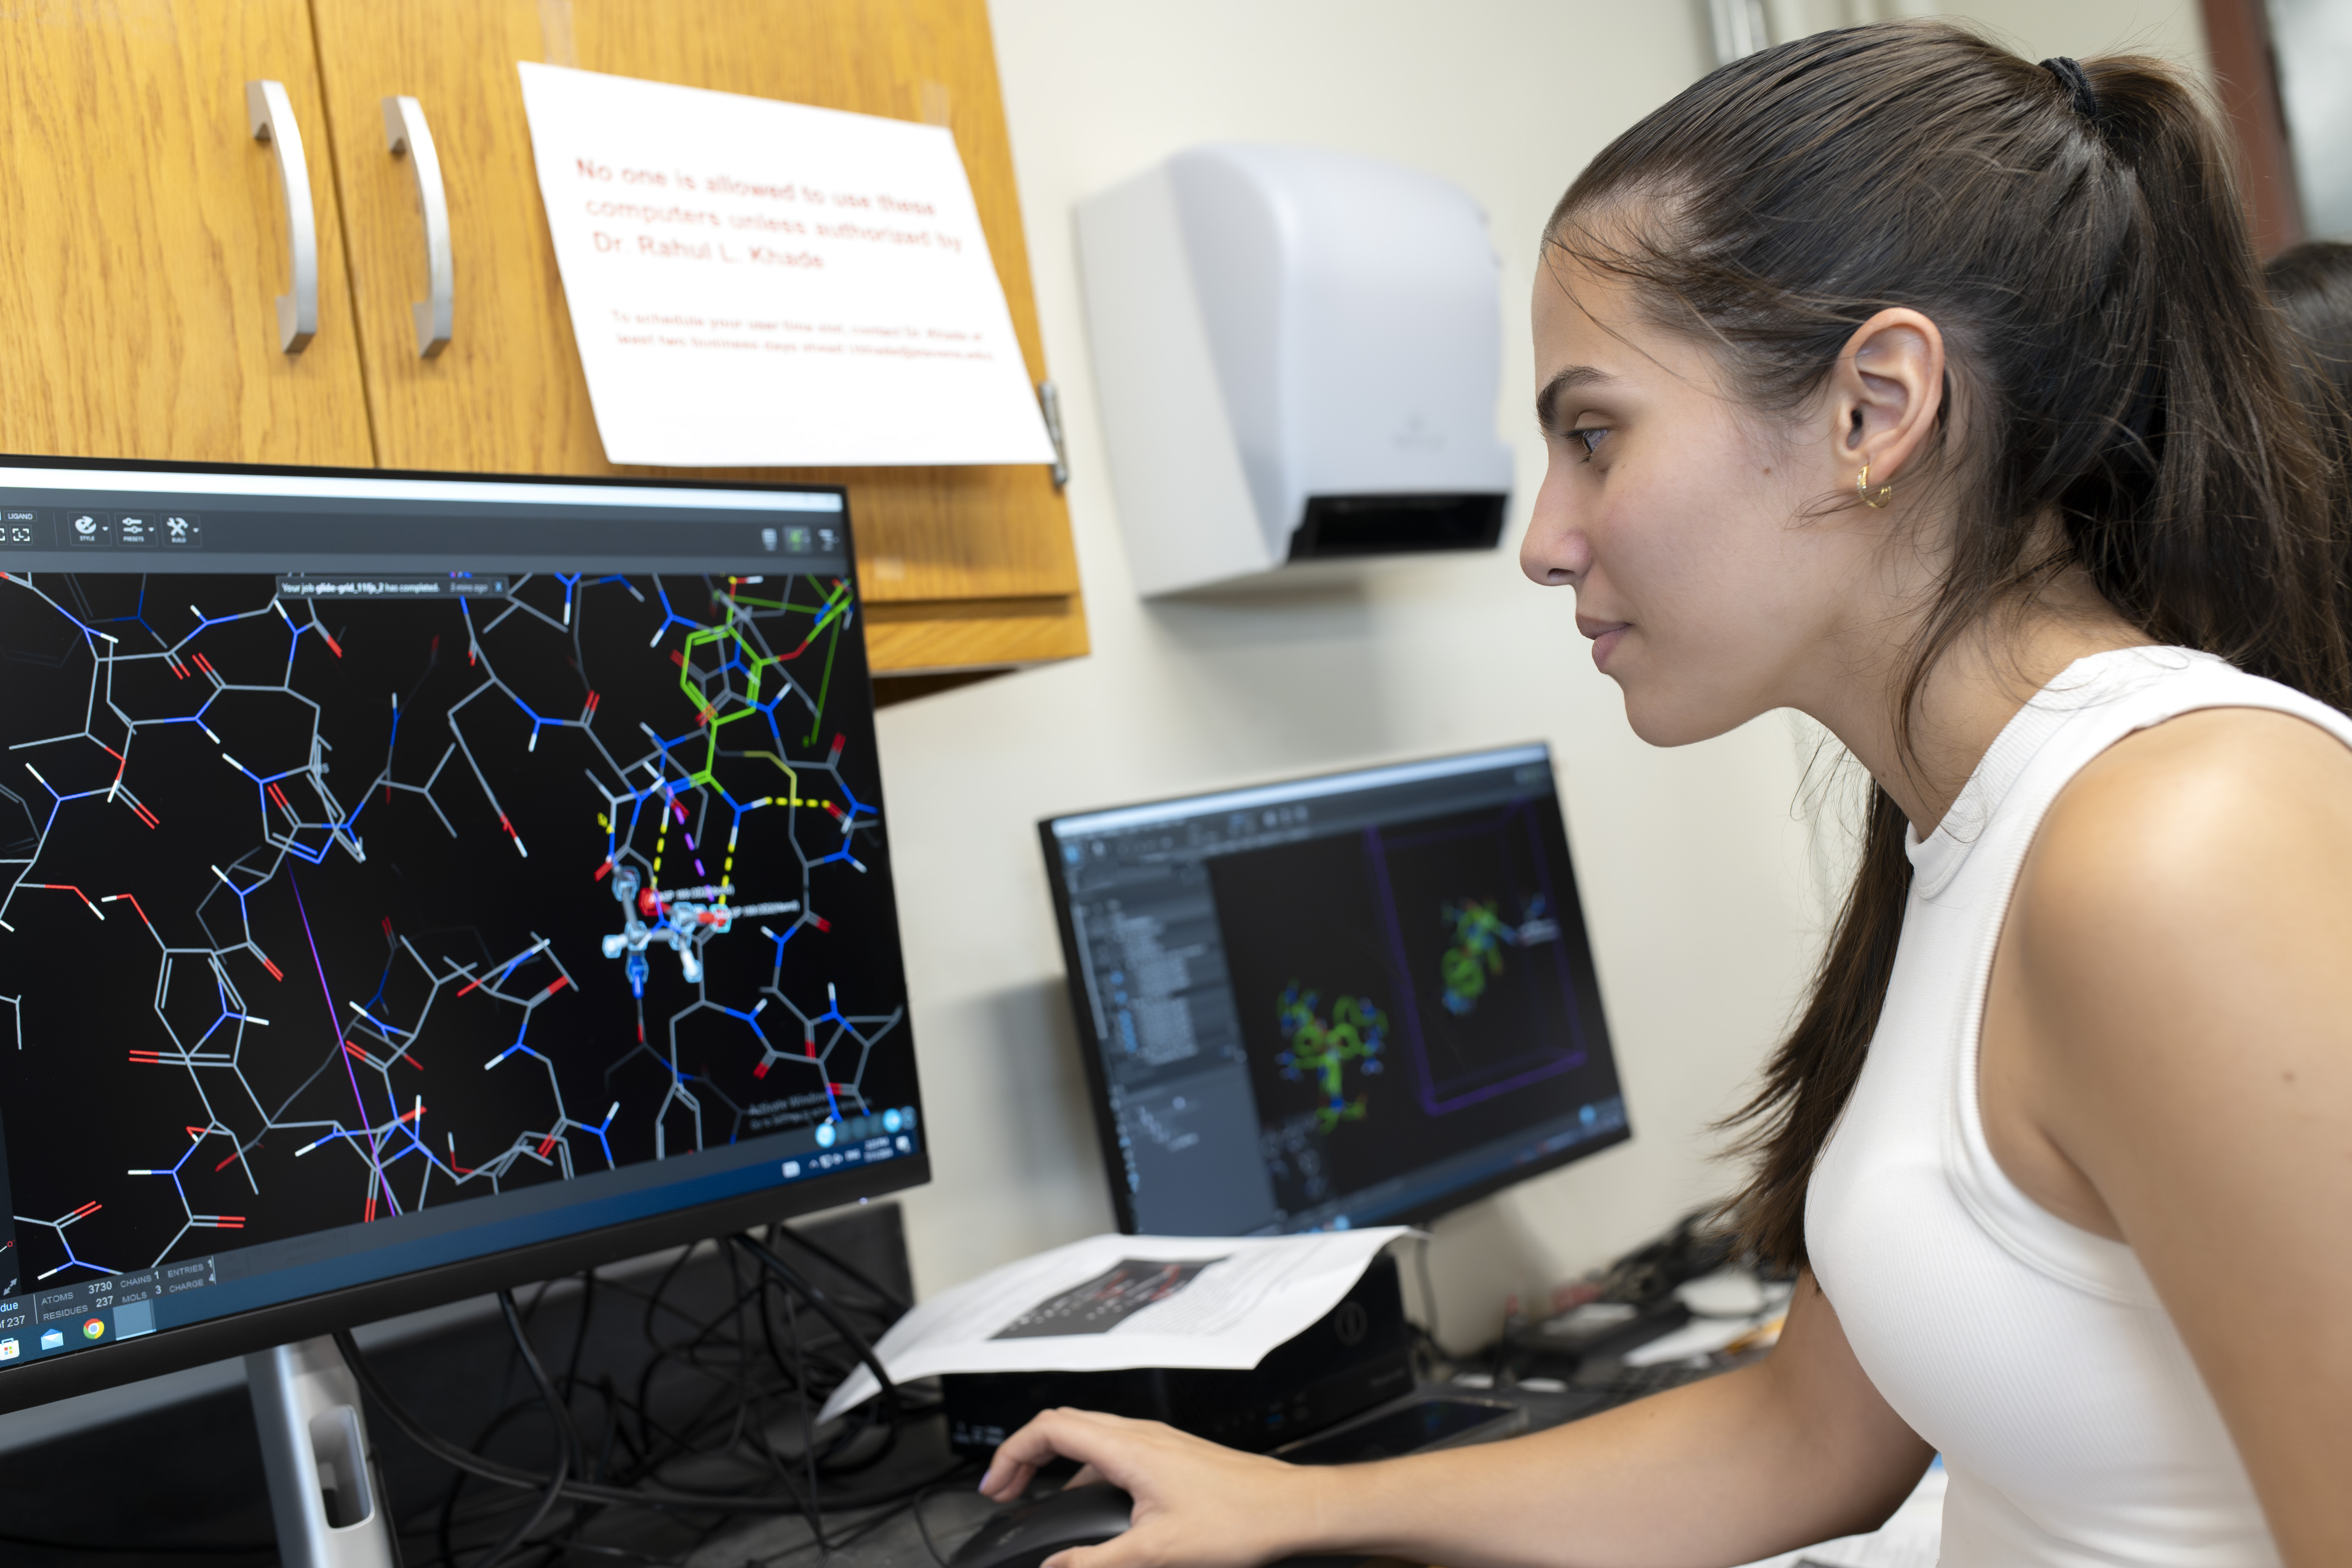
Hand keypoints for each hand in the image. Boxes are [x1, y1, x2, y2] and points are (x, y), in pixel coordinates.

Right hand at [978, 1408, 1330, 1567]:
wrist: (1291, 1508)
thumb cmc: (1239, 1521)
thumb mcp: (1157, 1553)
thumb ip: (1096, 1563)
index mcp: (1129, 1448)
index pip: (1050, 1429)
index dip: (1011, 1453)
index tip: (994, 1487)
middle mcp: (1141, 1435)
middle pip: (1064, 1424)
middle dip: (1026, 1455)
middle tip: (1005, 1491)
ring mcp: (1158, 1442)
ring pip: (1089, 1435)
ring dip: (1055, 1462)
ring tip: (1038, 1499)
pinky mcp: (1171, 1455)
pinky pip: (1113, 1449)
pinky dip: (1085, 1470)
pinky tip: (1090, 1507)